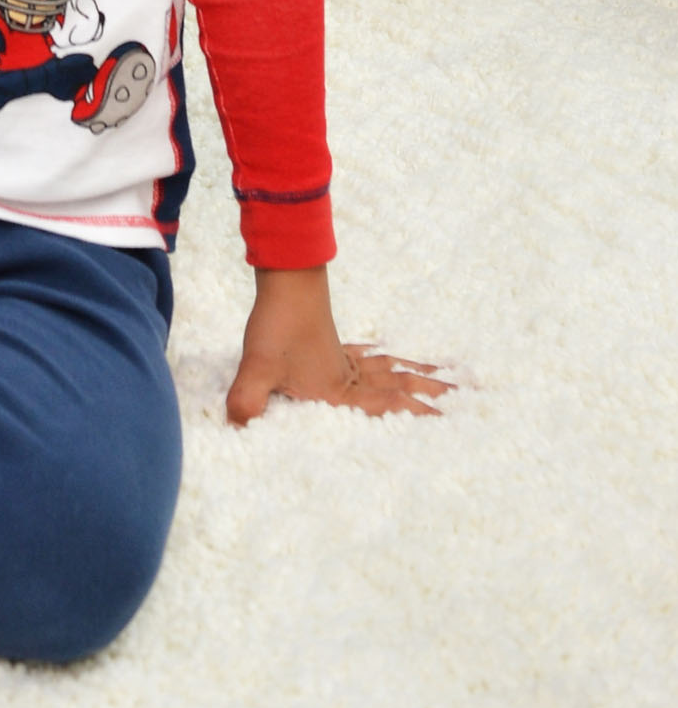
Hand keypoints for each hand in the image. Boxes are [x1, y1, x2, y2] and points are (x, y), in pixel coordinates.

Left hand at [226, 268, 448, 426]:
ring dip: (418, 377)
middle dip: (433, 399)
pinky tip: (390, 355)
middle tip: (470, 401)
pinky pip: (368, 356)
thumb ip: (247, 400)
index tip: (454, 429)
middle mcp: (351, 377)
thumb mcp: (257, 367)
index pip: (388, 411)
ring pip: (390, 371)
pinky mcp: (333, 344)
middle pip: (400, 389)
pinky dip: (386, 358)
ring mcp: (345, 359)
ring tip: (448, 379)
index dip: (420, 420)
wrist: (285, 278)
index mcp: (340, 392)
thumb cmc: (277, 324)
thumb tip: (237, 429)